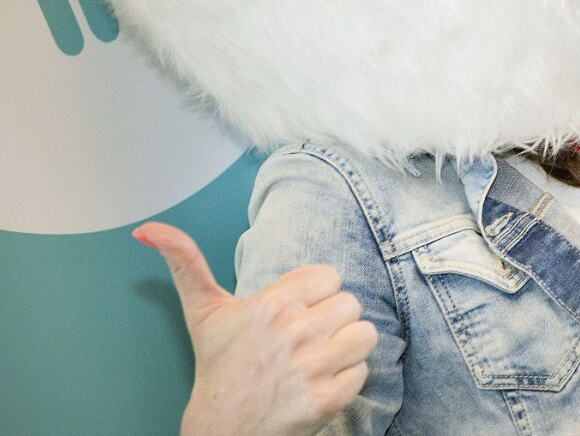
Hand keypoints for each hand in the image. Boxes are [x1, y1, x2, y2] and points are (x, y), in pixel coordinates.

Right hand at [133, 222, 376, 435]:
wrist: (221, 430)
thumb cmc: (218, 367)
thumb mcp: (203, 311)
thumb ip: (185, 261)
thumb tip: (149, 229)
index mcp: (271, 304)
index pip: (331, 276)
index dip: (318, 294)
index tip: (298, 312)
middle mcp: (294, 332)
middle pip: (351, 303)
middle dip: (334, 320)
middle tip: (308, 339)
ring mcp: (312, 367)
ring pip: (365, 334)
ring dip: (348, 347)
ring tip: (321, 357)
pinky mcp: (327, 400)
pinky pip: (363, 371)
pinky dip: (347, 379)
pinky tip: (321, 382)